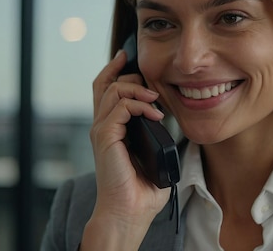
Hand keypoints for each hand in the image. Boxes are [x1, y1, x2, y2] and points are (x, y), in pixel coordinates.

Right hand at [82, 50, 169, 249]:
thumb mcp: (153, 155)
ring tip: (156, 100)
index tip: (128, 59)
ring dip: (138, 89)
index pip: (106, 91)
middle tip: (148, 79)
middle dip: (126, 73)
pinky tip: (156, 114)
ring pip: (113, 90)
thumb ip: (156, 136)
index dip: (115, 71)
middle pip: (103, 83)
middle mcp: (102, 126)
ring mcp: (102, 131)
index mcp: (111, 130)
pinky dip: (139, 105)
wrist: (129, 213)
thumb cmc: (141, 190)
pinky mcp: (105, 137)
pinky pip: (120, 107)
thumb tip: (171, 121)